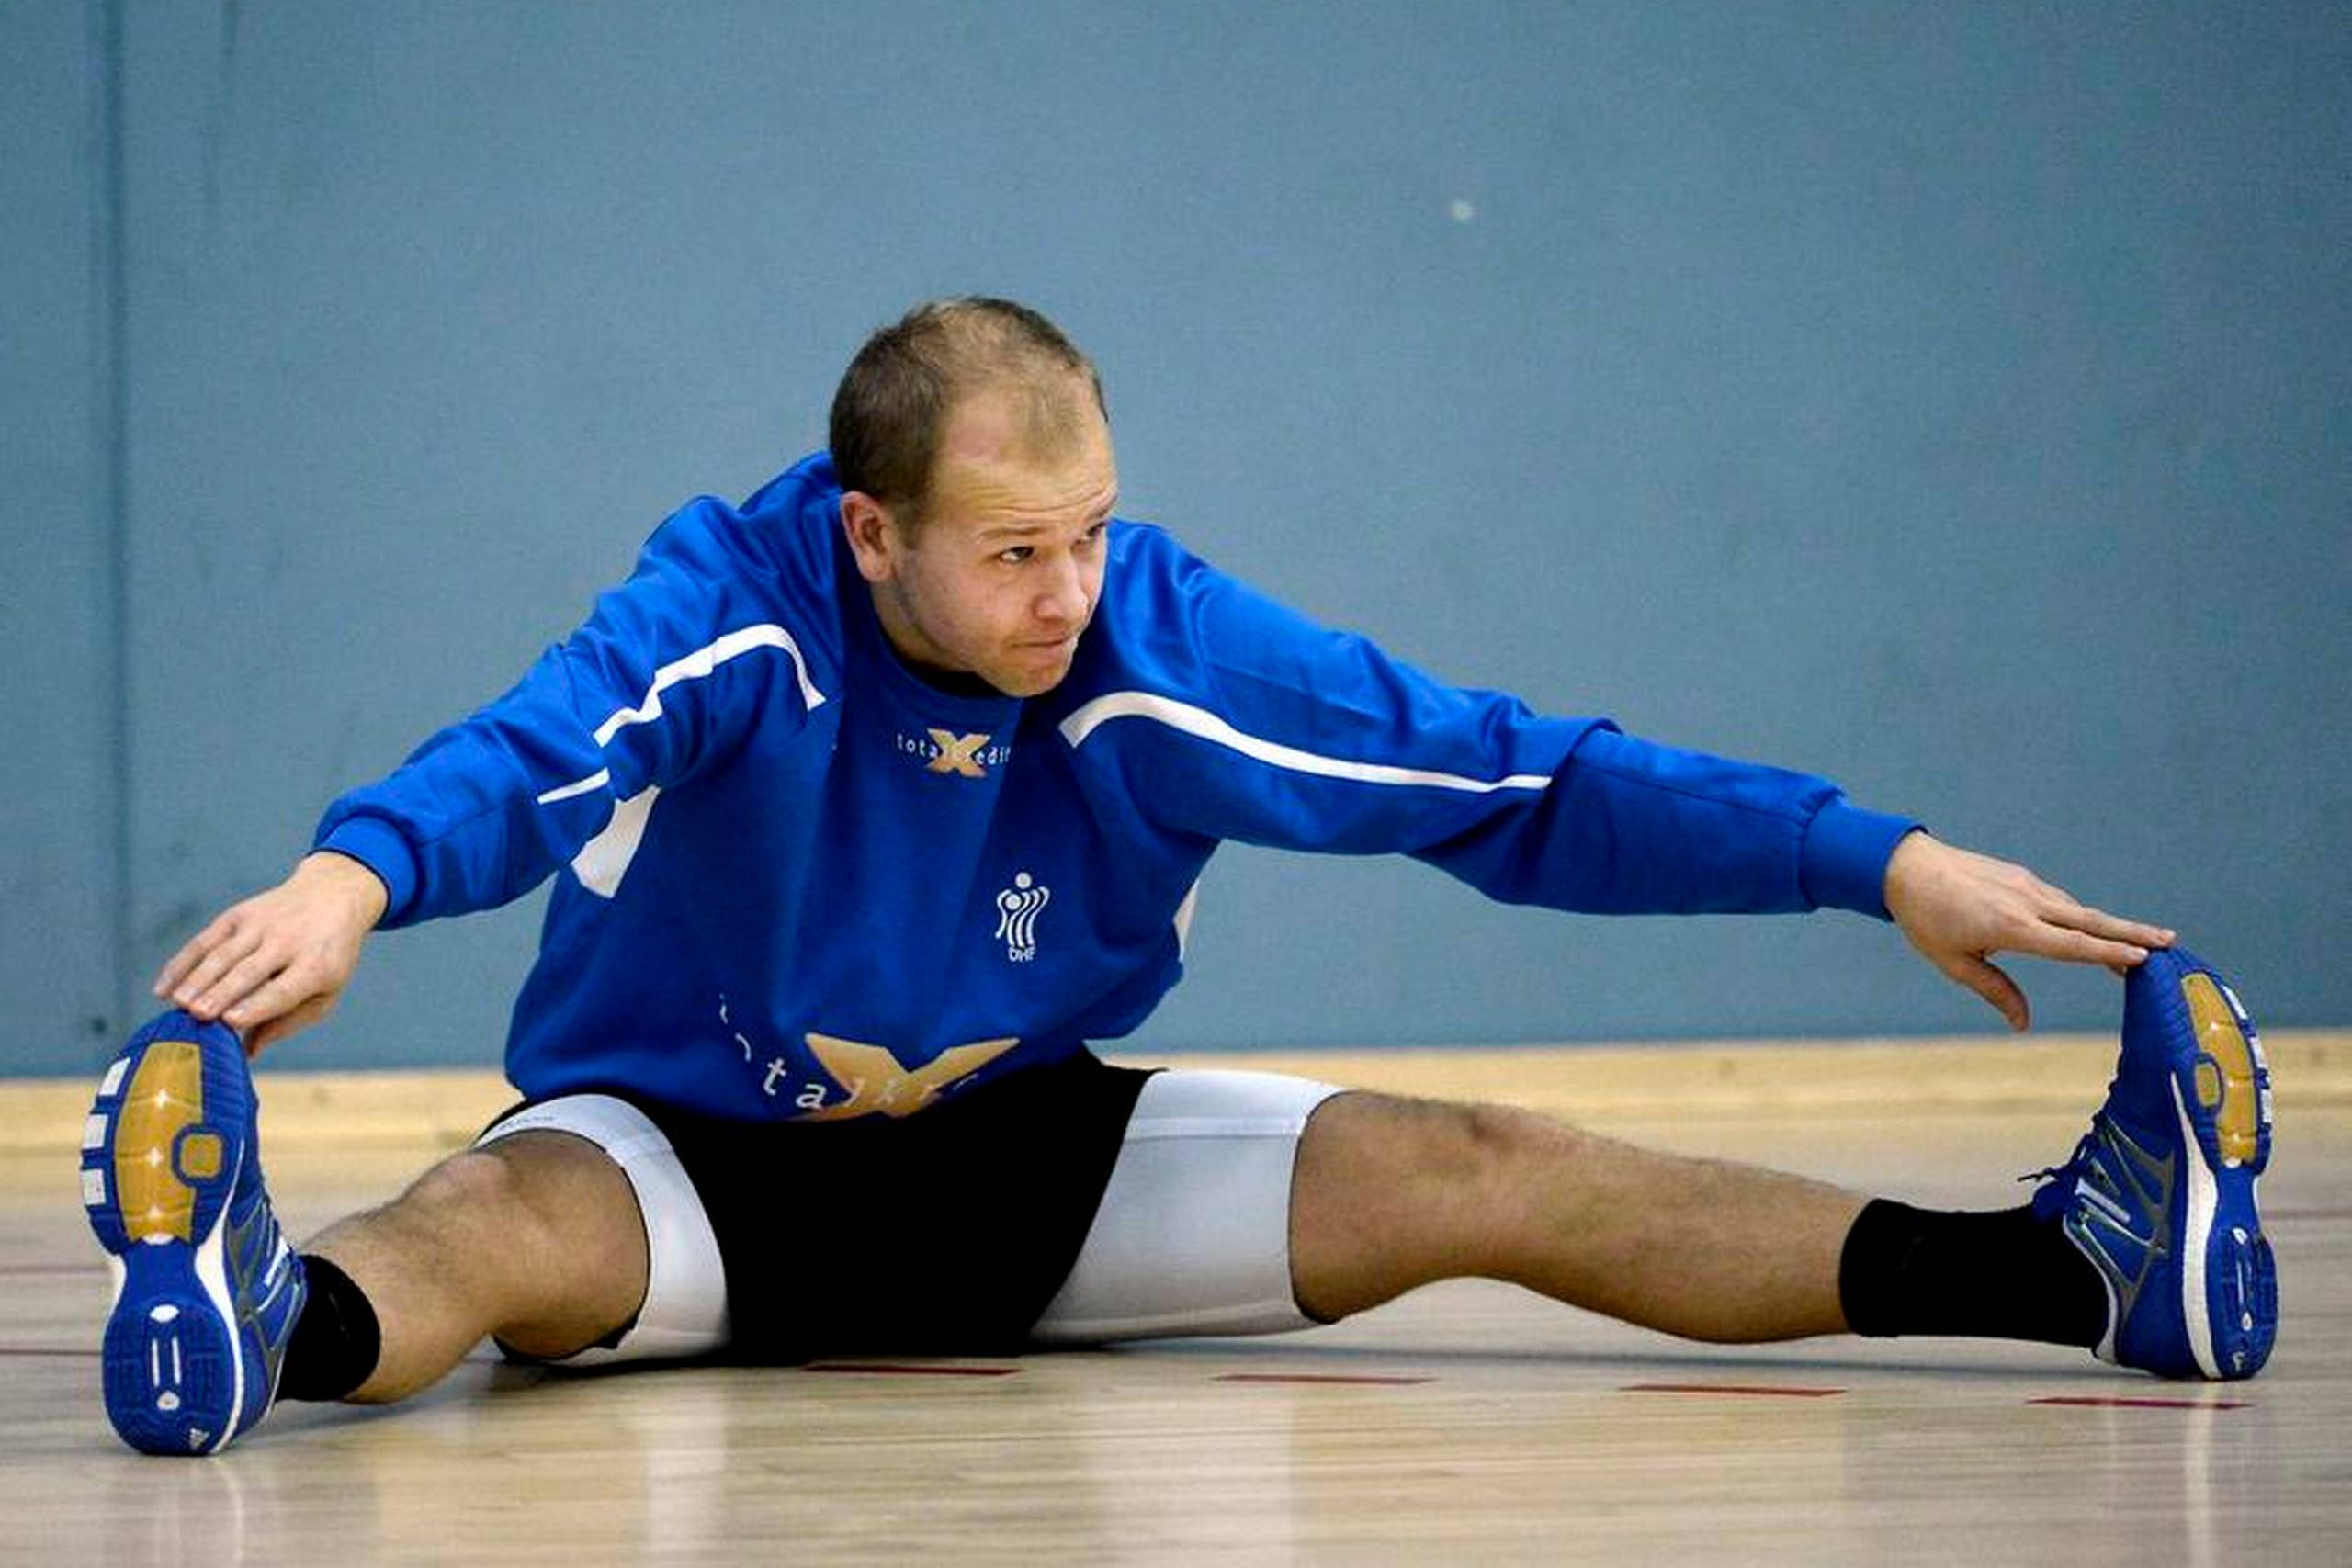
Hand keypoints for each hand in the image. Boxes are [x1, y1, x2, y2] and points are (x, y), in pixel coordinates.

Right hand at [152, 851, 388, 1057]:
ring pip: (223, 954)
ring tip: (178, 1003)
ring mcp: (262, 925)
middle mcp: (289, 942)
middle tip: (197, 1014)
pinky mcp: (239, 915)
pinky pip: (204, 941)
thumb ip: (287, 1022)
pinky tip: (163, 989)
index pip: (283, 989)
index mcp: (317, 965)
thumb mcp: (325, 990)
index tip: (230, 1021)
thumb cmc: (327, 956)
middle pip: (248, 971)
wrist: (332, 894)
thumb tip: (247, 1053)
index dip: (257, 1005)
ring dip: (197, 979)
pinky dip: (181, 964)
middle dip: (221, 992)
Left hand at [1881, 832, 2172, 1031]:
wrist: (1905, 867)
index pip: (2070, 944)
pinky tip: (2094, 929)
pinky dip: (2083, 916)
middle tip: (2169, 943)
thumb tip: (2023, 1025)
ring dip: (2111, 925)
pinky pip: (2060, 901)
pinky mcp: (2023, 878)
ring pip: (2077, 910)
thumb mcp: (1954, 964)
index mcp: (2011, 927)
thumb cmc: (1925, 920)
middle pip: (2089, 921)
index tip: (2143, 958)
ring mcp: (2027, 886)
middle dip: (2131, 933)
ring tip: (2145, 942)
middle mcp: (2026, 902)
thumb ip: (1995, 991)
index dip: (2107, 953)